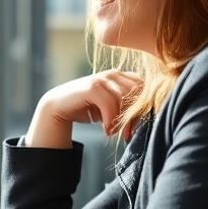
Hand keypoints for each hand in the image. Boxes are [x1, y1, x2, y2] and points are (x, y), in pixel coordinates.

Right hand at [26, 69, 143, 147]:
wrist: (58, 106)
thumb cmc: (88, 108)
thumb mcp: (112, 107)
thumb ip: (128, 107)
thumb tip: (148, 119)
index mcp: (123, 76)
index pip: (145, 89)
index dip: (144, 109)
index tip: (139, 128)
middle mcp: (114, 73)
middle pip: (138, 94)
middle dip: (135, 117)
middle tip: (128, 134)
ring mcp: (103, 78)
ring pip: (125, 100)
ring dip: (123, 121)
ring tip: (117, 134)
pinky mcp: (92, 86)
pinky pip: (110, 105)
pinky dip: (110, 121)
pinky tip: (106, 131)